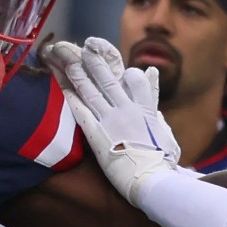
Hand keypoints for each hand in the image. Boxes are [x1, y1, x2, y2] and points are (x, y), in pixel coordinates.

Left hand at [43, 37, 179, 205]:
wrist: (151, 180)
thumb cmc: (162, 160)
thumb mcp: (164, 128)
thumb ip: (154, 99)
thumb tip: (151, 72)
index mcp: (146, 108)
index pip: (134, 78)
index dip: (121, 68)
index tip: (112, 60)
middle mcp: (127, 109)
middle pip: (107, 78)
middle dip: (95, 60)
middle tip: (84, 46)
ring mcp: (111, 120)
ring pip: (91, 90)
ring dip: (78, 73)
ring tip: (67, 59)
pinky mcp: (97, 135)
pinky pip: (81, 111)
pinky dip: (72, 97)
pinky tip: (62, 86)